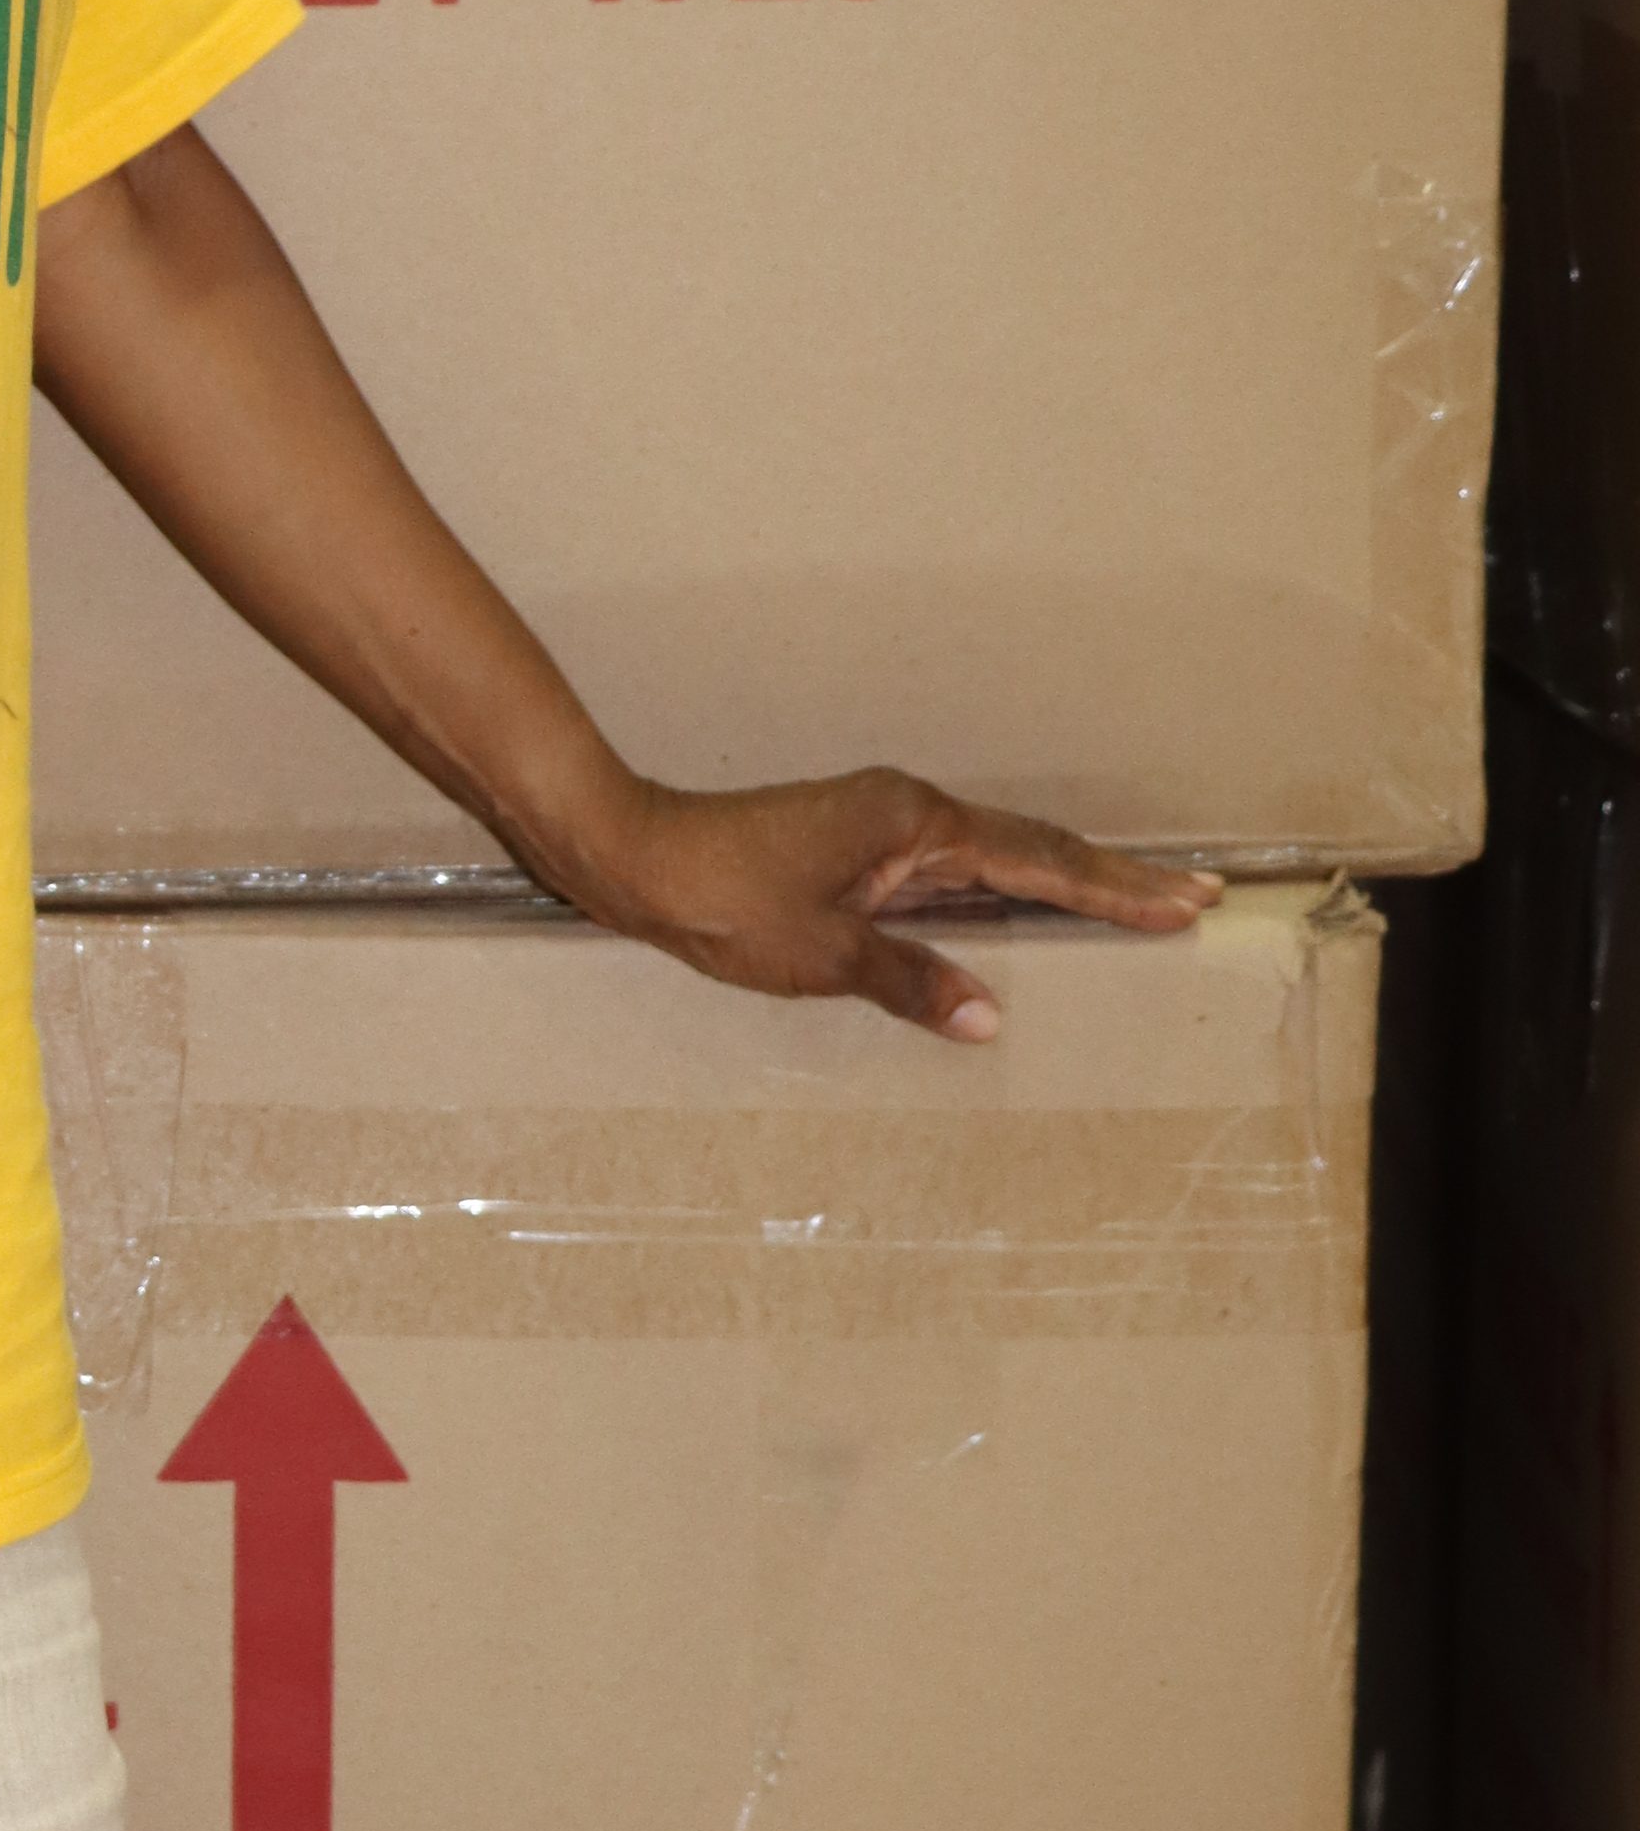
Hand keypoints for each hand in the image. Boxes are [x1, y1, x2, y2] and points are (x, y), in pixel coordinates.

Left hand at [569, 772, 1214, 1046]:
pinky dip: (1005, 889)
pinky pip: (954, 869)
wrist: (637, 856)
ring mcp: (884, 826)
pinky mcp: (857, 845)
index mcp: (917, 826)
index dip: (1117, 888)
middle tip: (1193, 897)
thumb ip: (911, 982)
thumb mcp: (822, 955)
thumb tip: (990, 1017)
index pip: (1040, 862)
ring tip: (1133, 902)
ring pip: (997, 857)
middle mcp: (910, 813)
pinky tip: (1023, 910)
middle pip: (1034, 850)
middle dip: (1114, 879)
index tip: (1188, 899)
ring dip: (1065, 880)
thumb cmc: (721, 899)